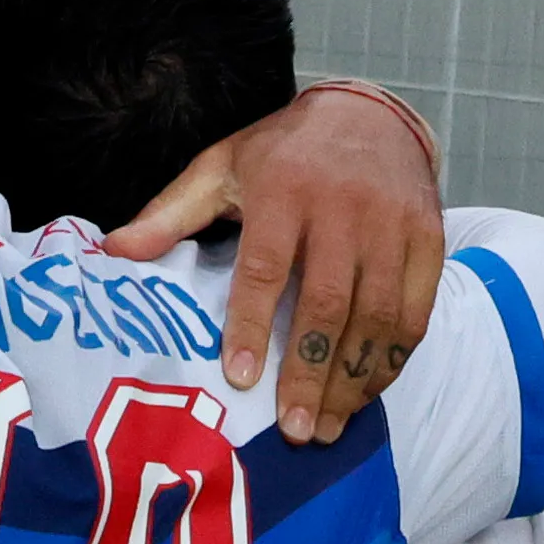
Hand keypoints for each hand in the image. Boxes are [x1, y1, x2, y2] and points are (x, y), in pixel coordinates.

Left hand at [107, 84, 447, 439]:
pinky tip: (366, 392)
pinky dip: (392, 360)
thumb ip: (171, 212)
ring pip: (379, 316)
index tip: (241, 380)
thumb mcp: (221, 166)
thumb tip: (114, 252)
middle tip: (294, 430)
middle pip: (329, 303)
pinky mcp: (430, 239)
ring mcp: (393, 224)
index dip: (253, 325)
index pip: (267, 267)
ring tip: (328, 427)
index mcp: (285, 189)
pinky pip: (416, 312)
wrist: (370, 113)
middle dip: (310, 374)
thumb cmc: (283, 152)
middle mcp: (345, 206)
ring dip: (353, 380)